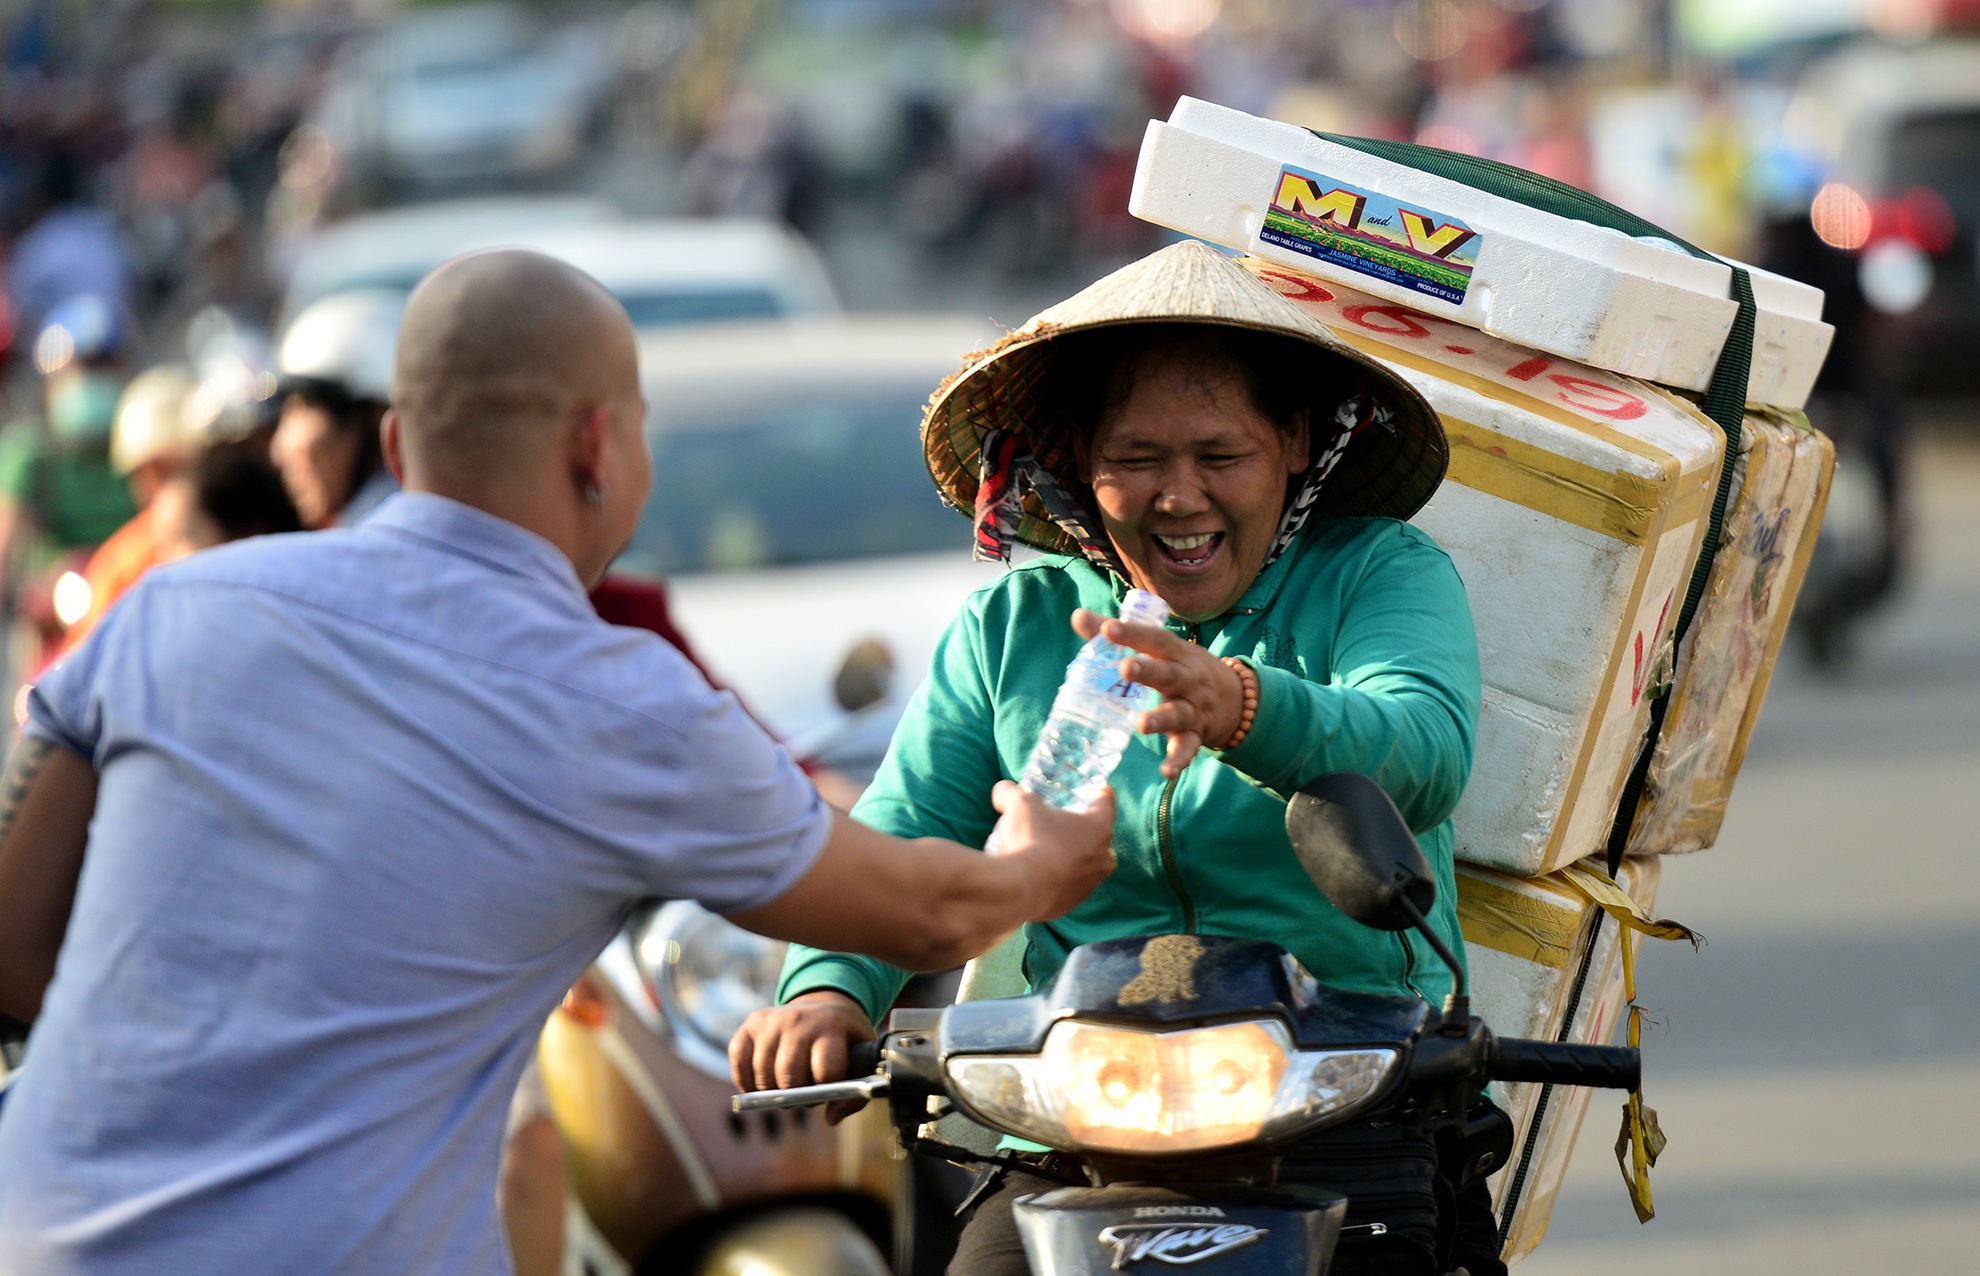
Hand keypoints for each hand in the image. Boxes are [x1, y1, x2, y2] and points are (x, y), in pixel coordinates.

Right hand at [729, 990, 875, 1123]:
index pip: (825, 1069)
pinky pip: (739, 1061)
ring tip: (787, 1088)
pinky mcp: (752, 1023)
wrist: (824, 1007)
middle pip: (788, 1074)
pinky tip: (760, 1085)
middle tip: (803, 1096)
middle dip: (795, 1096)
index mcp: (832, 1026)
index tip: (826, 1092)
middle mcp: (800, 1019)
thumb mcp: (862, 1059)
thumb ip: (855, 1094)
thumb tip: (831, 1117)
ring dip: (772, 1092)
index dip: (825, 1090)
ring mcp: (773, 1019)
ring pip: (762, 1073)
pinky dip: (746, 1081)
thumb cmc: (844, 1041)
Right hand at [985, 779, 1116, 919]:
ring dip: (1071, 857)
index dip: (1101, 793)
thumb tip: (1002, 791)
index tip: (1097, 789)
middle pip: (1099, 838)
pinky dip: (1058, 879)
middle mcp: (1102, 858)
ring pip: (1086, 866)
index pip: (1106, 803)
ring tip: (1049, 850)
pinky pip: (1068, 887)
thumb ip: (1012, 793)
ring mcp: (1089, 885)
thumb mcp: (1019, 805)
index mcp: (1098, 829)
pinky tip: (1039, 874)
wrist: (1020, 889)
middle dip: (1085, 830)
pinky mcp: (1072, 904)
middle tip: (1066, 823)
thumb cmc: (1030, 839)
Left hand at [1072, 609, 1244, 777]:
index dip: (1132, 633)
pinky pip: (1188, 747)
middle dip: (1148, 672)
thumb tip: (1078, 615)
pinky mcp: (1196, 734)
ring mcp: (1193, 707)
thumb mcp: (1159, 647)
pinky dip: (1179, 759)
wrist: (1235, 697)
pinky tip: (1167, 771)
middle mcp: (1187, 678)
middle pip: (1169, 674)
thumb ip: (1119, 634)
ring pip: (1178, 713)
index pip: (1154, 639)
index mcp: (1175, 653)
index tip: (1107, 628)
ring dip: (1161, 718)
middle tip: (1125, 669)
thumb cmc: (1181, 666)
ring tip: (1141, 725)